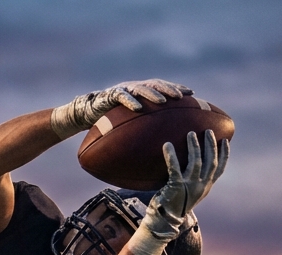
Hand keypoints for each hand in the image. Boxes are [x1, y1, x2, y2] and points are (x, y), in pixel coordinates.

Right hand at [50, 79, 192, 138]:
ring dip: (153, 93)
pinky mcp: (110, 95)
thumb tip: (167, 141)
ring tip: (164, 100)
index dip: (178, 89)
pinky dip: (130, 101)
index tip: (193, 95)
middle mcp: (135, 87)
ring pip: (141, 88)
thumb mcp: (132, 123)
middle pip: (156, 84)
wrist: (88, 115)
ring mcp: (123, 90)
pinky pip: (121, 96)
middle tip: (182, 96)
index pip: (164, 87)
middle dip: (170, 89)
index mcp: (143, 92)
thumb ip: (147, 125)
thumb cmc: (112, 122)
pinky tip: (138, 107)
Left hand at [125, 130, 228, 254]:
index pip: (220, 169)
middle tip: (207, 131)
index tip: (226, 140)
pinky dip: (171, 155)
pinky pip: (174, 168)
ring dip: (194, 146)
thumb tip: (193, 162)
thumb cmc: (174, 203)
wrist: (164, 221)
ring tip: (190, 133)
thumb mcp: (189, 192)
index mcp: (205, 187)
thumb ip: (194, 179)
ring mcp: (189, 187)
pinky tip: (167, 144)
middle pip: (210, 162)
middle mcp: (200, 187)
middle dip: (211, 145)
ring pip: (196, 163)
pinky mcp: (175, 187)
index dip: (224, 154)